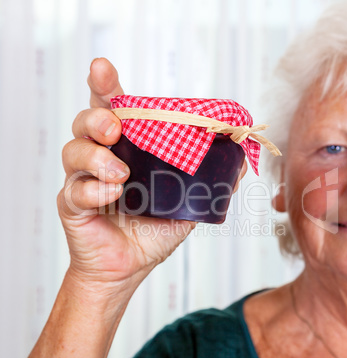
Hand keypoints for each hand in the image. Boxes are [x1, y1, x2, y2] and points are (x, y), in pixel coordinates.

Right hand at [58, 58, 195, 292]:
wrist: (130, 265)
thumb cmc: (154, 230)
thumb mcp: (188, 202)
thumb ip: (209, 180)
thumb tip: (239, 159)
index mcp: (127, 150)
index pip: (112, 109)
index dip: (106, 85)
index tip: (102, 68)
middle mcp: (101, 158)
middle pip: (86, 120)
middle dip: (98, 117)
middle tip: (115, 128)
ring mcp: (83, 179)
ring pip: (73, 149)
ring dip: (96, 155)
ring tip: (121, 174)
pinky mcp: (72, 204)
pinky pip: (74, 190)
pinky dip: (93, 190)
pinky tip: (112, 196)